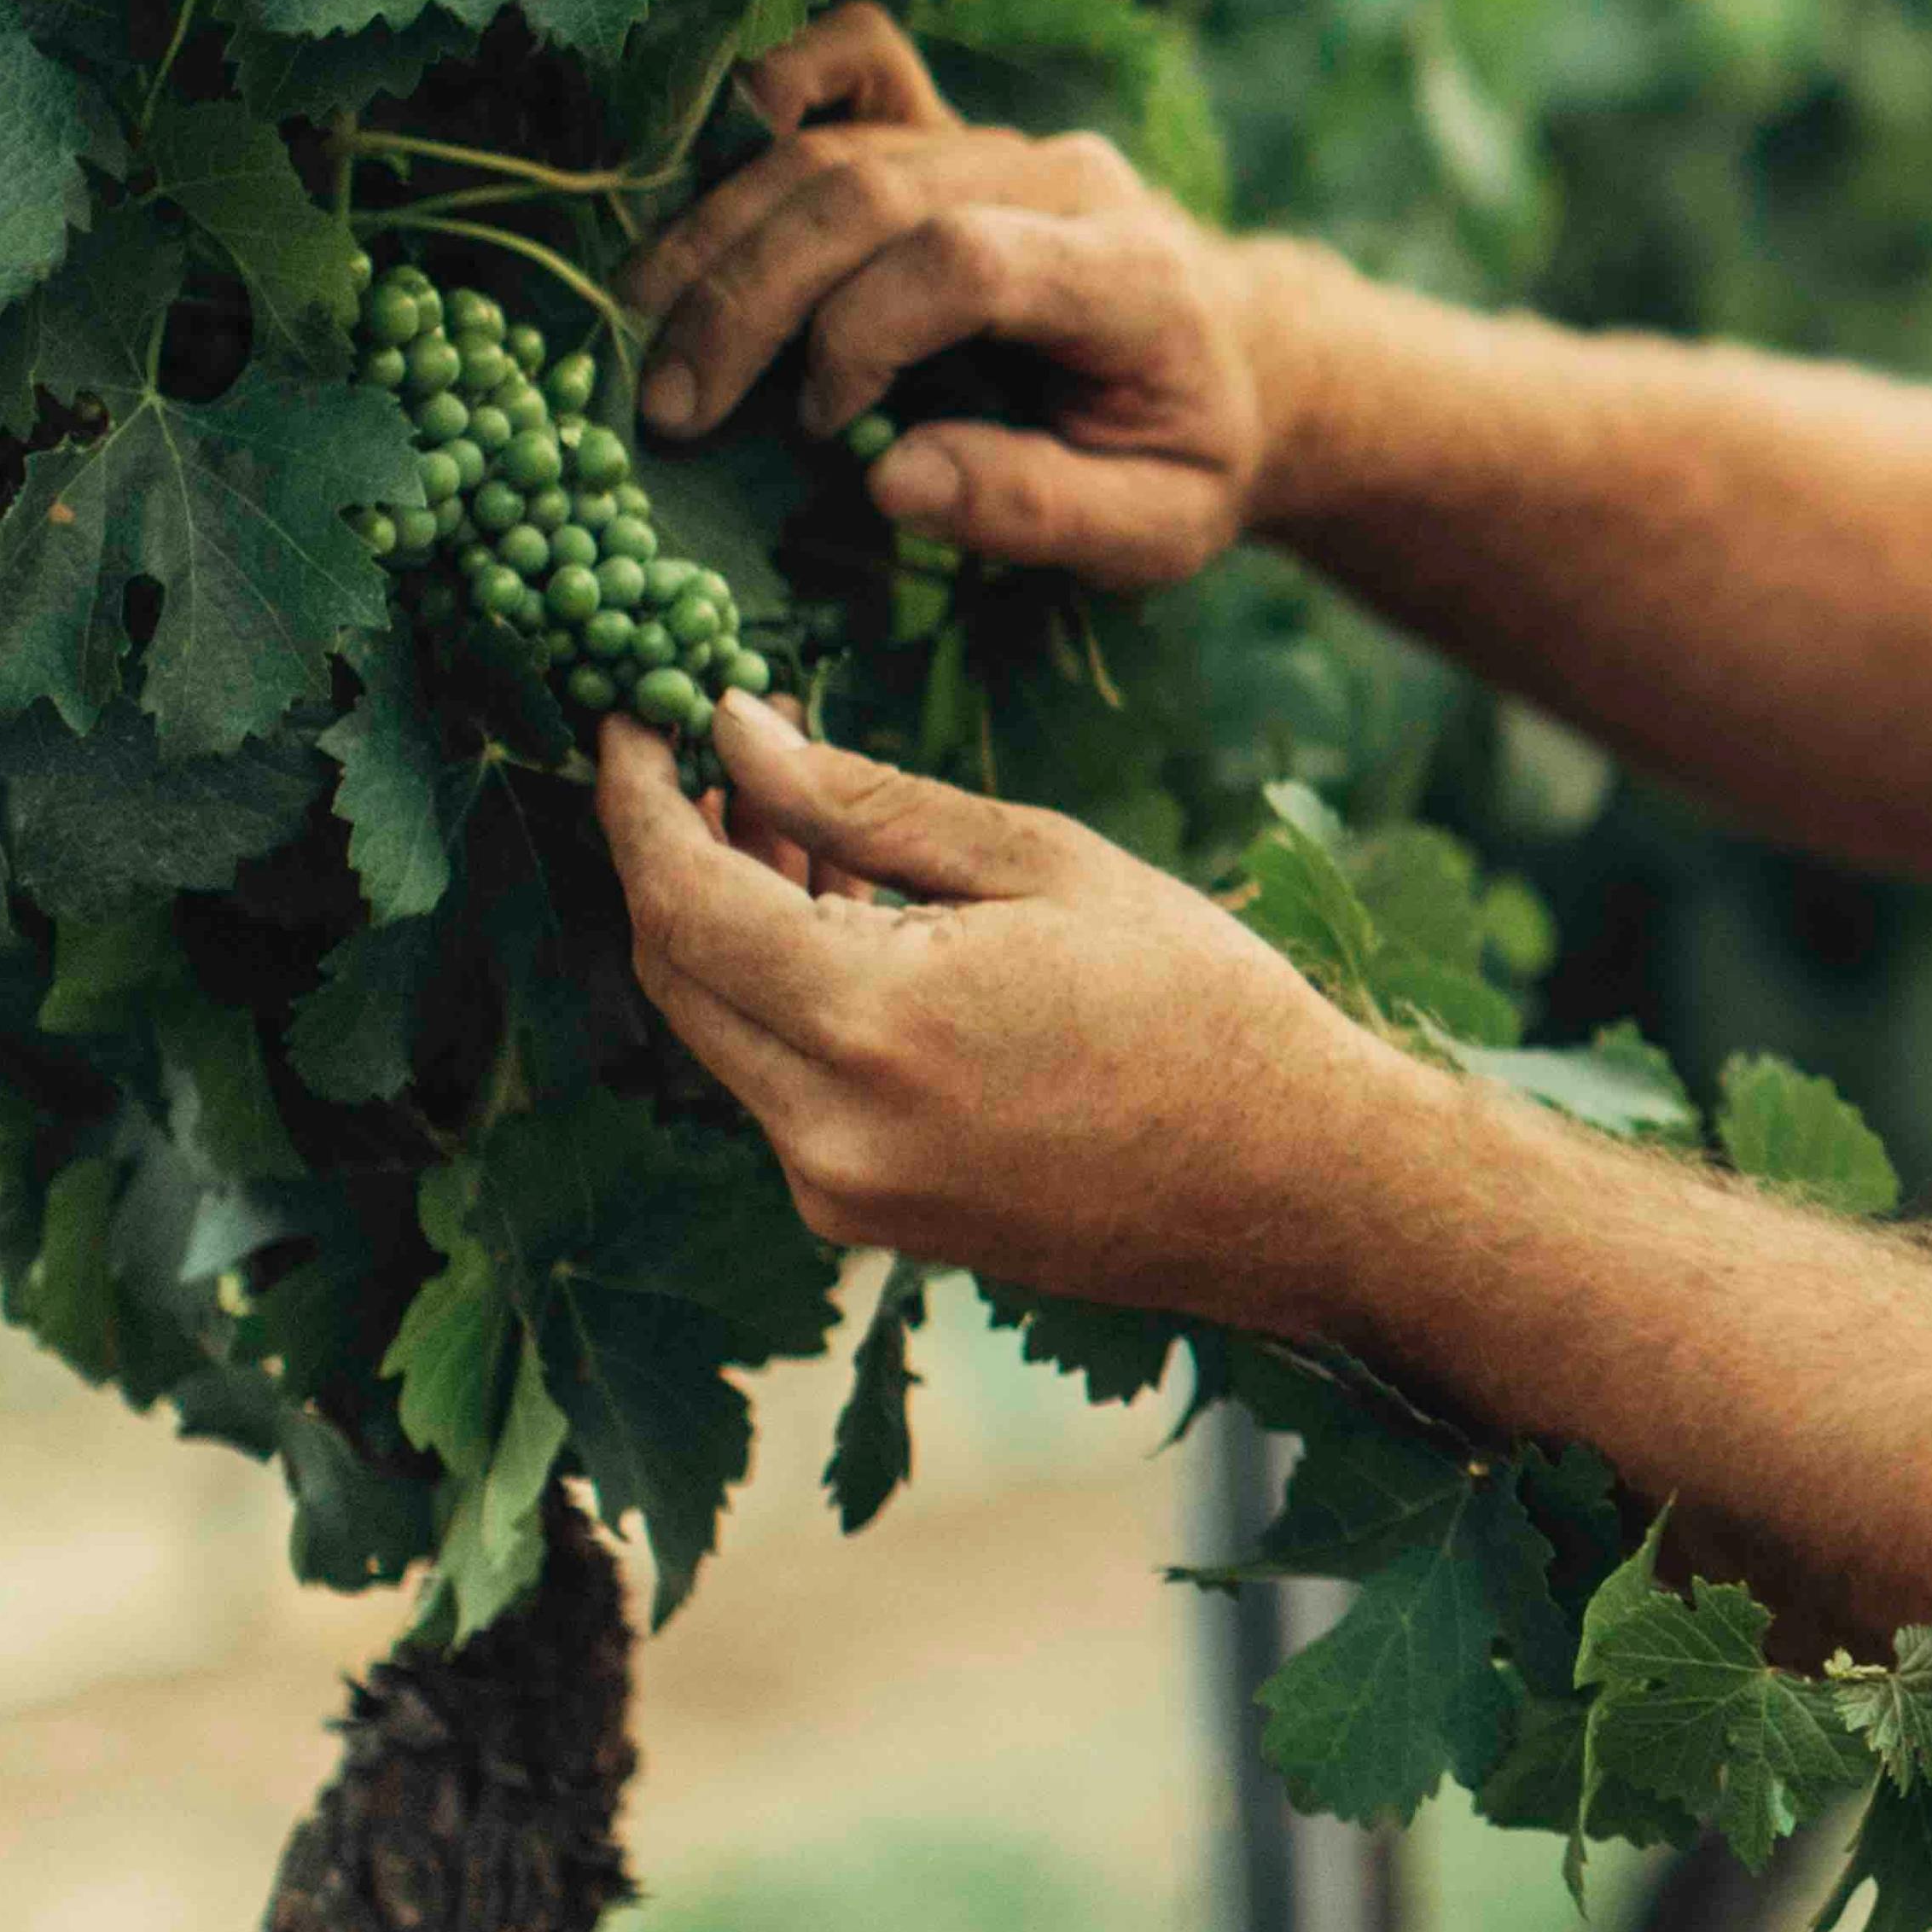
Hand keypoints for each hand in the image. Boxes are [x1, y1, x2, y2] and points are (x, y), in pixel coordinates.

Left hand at [593, 696, 1449, 1339]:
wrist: (1297, 1188)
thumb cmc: (1203, 1007)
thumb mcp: (1045, 863)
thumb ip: (869, 802)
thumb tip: (738, 733)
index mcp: (874, 1022)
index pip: (680, 897)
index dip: (636, 798)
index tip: (634, 717)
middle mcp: (827, 1128)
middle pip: (673, 971)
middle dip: (674, 854)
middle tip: (721, 757)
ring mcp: (839, 1189)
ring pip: (717, 1028)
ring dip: (732, 923)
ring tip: (802, 826)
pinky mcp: (866, 1214)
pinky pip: (776, 1085)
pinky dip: (784, 995)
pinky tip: (853, 925)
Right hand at [619, 5, 1293, 586]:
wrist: (1240, 361)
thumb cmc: (1186, 453)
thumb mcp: (1154, 525)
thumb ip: (1035, 508)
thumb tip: (889, 480)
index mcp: (1130, 275)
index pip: (966, 260)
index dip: (864, 334)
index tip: (824, 428)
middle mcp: (1062, 178)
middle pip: (874, 195)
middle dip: (752, 297)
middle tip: (670, 404)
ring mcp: (1001, 141)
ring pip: (835, 149)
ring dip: (721, 237)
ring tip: (645, 335)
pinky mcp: (953, 133)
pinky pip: (860, 65)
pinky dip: (777, 89)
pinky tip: (703, 166)